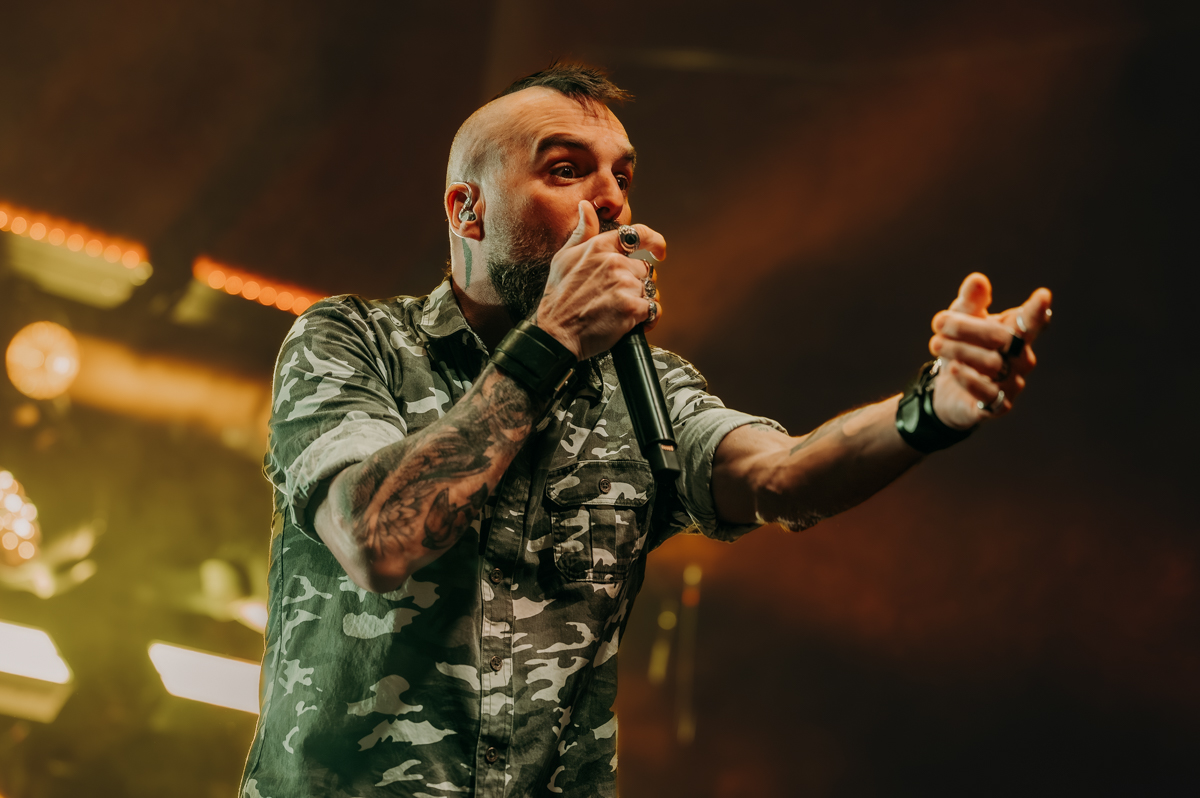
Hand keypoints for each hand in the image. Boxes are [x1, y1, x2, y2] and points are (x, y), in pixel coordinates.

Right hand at [534, 201, 666, 360]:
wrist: (556, 332)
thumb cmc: (558, 297)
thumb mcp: (563, 258)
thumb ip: (582, 232)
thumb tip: (586, 206)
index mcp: (599, 247)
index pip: (637, 234)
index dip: (654, 241)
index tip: (659, 251)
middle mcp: (614, 262)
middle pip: (643, 268)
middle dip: (634, 282)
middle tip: (614, 297)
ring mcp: (624, 284)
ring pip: (647, 289)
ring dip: (638, 300)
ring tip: (617, 311)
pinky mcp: (631, 307)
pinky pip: (652, 309)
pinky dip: (646, 318)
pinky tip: (631, 323)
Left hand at [927, 273, 1052, 428]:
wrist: (949, 390)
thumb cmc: (963, 347)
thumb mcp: (962, 321)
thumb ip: (970, 301)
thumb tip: (977, 280)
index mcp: (1017, 334)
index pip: (1031, 322)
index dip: (1037, 311)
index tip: (1043, 296)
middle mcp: (1021, 359)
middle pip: (1001, 338)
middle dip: (966, 327)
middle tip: (938, 321)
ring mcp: (1012, 384)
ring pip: (992, 364)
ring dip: (958, 350)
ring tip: (935, 343)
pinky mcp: (997, 407)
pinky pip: (988, 394)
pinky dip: (970, 379)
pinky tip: (954, 369)